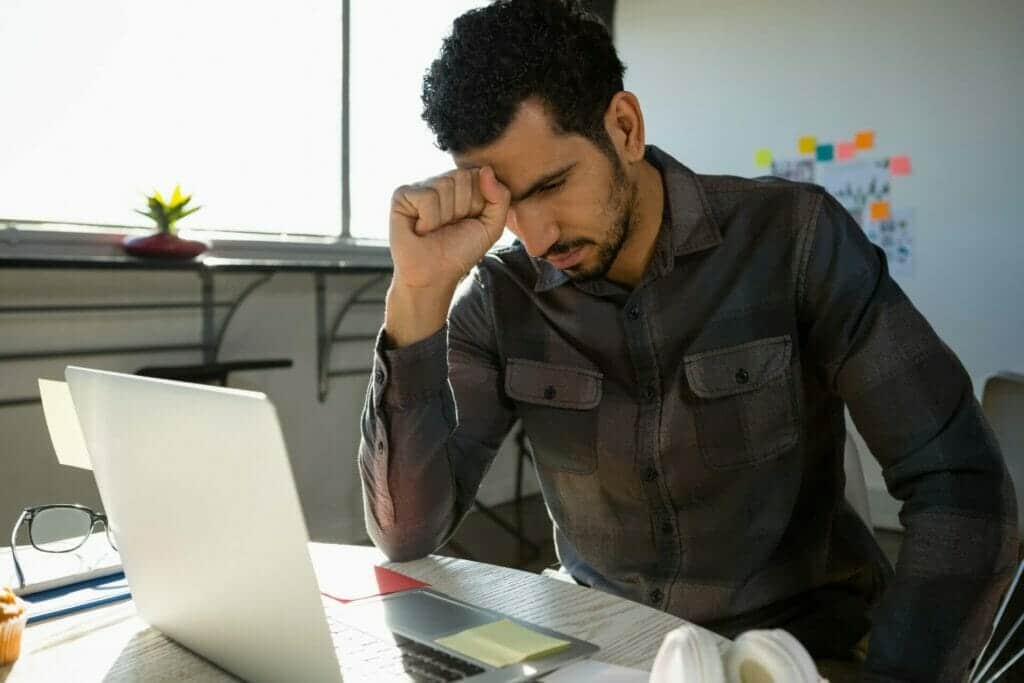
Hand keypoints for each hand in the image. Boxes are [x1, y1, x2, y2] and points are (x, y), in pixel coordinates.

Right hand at [389, 166, 510, 290]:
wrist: (433, 275)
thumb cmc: (460, 251)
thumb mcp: (491, 227)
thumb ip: (500, 198)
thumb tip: (486, 169)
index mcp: (463, 186)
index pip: (480, 174)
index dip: (479, 203)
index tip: (469, 221)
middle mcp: (442, 182)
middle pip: (462, 177)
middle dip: (462, 208)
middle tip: (450, 226)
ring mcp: (421, 186)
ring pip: (445, 185)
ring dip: (444, 216)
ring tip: (435, 229)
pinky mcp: (402, 195)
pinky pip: (427, 196)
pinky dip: (429, 220)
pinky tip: (421, 228)